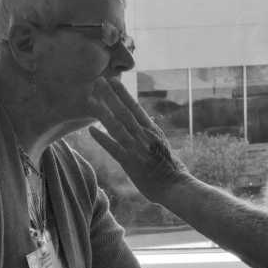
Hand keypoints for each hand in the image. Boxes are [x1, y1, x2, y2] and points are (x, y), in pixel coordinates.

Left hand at [89, 78, 188, 202]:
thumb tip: (147, 130)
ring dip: (102, 112)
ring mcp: (137, 148)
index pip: (136, 108)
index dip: (123, 94)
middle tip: (98, 80)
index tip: (114, 81)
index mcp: (153, 131)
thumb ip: (153, 138)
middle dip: (110, 95)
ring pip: (117, 125)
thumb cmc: (173, 171)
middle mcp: (145, 136)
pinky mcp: (131, 163)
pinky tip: (91, 130)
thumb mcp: (164, 149)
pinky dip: (102, 139)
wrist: (177, 187)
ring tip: (90, 99)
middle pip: (124, 111)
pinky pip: (114, 148)